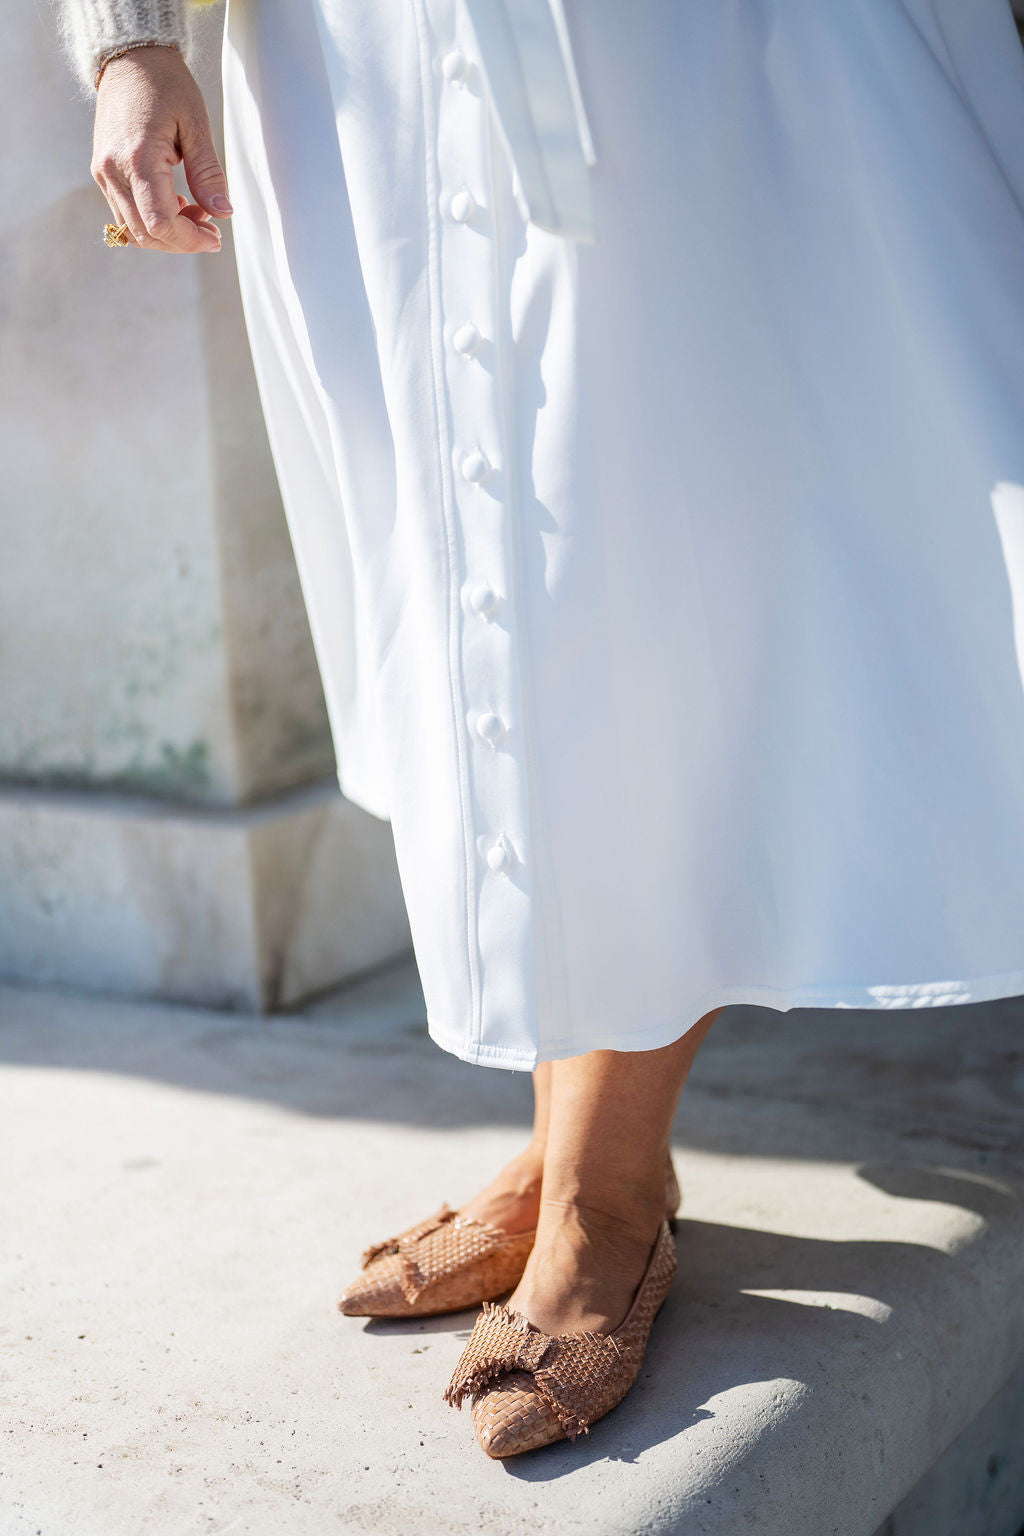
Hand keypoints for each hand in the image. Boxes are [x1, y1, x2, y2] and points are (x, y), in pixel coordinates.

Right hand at [91, 44, 231, 253]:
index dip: (190, 240)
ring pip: (134, 230)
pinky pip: (125, 214)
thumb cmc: (166, 84)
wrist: (130, 58)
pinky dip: (151, 220)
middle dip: (182, 240)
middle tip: (211, 227)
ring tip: (195, 213)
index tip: (216, 236)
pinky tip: (174, 203)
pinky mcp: (103, 172)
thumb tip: (222, 212)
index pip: (160, 224)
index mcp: (138, 158)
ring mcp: (103, 173)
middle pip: (146, 234)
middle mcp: (113, 170)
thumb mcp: (196, 125)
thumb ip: (208, 173)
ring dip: (167, 233)